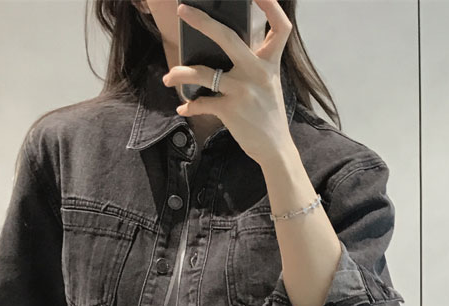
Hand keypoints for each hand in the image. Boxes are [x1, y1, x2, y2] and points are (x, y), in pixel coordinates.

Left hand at [164, 5, 290, 164]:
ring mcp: (243, 90)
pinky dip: (190, 106)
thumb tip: (226, 44)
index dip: (271, 6)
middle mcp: (257, 72)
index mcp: (269, 62)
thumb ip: (255, 62)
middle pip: (227, 37)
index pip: (280, 28)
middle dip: (202, 22)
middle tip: (182, 10)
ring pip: (203, 73)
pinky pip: (202, 103)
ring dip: (181, 74)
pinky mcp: (231, 110)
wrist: (275, 149)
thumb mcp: (269, 82)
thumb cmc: (268, 113)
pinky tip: (183, 108)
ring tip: (169, 77)